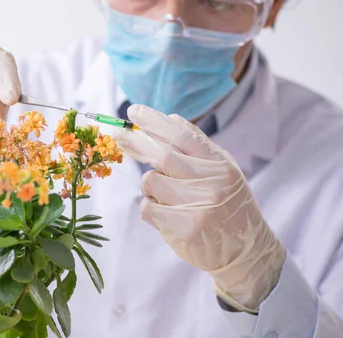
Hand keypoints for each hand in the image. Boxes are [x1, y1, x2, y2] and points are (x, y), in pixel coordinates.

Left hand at [114, 104, 285, 312]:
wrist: (245, 251)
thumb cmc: (228, 205)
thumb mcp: (223, 170)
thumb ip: (197, 145)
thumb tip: (170, 118)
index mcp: (220, 165)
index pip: (183, 136)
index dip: (155, 121)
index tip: (133, 111)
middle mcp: (211, 184)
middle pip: (162, 155)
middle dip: (136, 142)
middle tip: (118, 134)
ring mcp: (196, 208)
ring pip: (150, 182)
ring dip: (150, 184)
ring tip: (167, 195)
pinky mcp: (182, 229)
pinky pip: (147, 207)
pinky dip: (150, 207)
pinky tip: (168, 215)